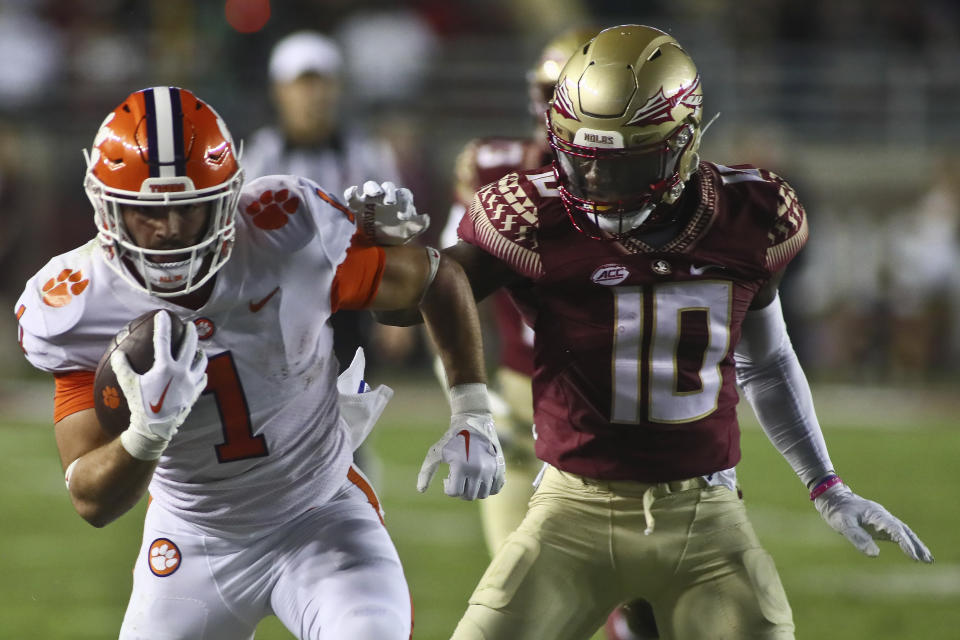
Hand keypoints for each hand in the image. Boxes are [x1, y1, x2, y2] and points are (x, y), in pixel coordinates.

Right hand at [113, 312, 207, 459]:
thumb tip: (118, 353)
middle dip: (190, 332)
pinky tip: (200, 371)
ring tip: (198, 348)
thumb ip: (122, 367)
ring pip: (201, 362)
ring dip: (200, 353)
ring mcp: (191, 383)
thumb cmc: (140, 405)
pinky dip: (201, 372)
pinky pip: (202, 379)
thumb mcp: (129, 385)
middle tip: (190, 325)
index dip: (163, 325)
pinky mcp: (195, 393)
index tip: (163, 314)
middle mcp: (182, 372)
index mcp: (165, 367)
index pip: (164, 339)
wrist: (155, 428)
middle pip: (190, 346)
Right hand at [344, 180, 429, 244]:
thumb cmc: (394, 236)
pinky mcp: (356, 205)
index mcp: (399, 201)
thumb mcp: (407, 234)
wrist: (375, 245)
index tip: (403, 217)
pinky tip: (354, 191)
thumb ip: (418, 225)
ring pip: (371, 185)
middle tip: (390, 203)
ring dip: (373, 188)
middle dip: (390, 193)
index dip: (405, 203)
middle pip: (388, 187)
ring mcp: (370, 199)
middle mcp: (385, 196)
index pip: (404, 195)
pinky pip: (351, 195)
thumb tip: (426, 217)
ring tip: (375, 195)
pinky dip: (351, 192)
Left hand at [418, 411, 505, 500]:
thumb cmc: (452, 438)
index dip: (448, 487)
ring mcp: (491, 469)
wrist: (474, 422)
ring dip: (473, 490)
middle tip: (458, 477)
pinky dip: (488, 488)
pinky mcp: (500, 467)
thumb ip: (426, 472)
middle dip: (460, 490)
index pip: (455, 493)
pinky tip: (481, 478)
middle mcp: (478, 470)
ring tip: (468, 477)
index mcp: (461, 466)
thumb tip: (421, 490)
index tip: (447, 476)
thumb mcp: (436, 452)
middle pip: (469, 496)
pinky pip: (496, 488)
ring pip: (482, 494)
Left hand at [814, 482, 933, 561]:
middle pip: (904, 531)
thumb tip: (875, 554)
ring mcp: (882, 519)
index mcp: (877, 515)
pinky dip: (906, 542)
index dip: (906, 544)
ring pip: (903, 532)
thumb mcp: (843, 524)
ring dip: (915, 544)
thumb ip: (858, 537)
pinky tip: (912, 551)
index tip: (914, 557)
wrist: (832, 497)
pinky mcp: (878, 523)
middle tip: (928, 560)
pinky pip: (897, 533)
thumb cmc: (837, 511)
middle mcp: (883, 516)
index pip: (896, 530)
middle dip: (916, 545)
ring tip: (927, 559)